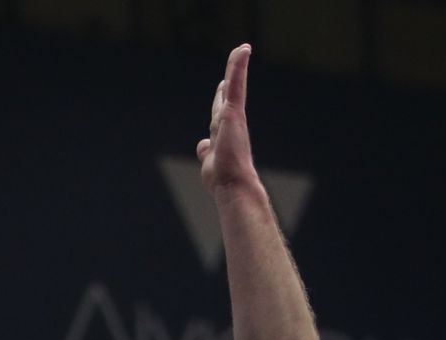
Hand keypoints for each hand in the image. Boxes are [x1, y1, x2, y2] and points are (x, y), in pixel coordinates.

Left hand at [196, 44, 258, 193]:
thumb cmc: (222, 178)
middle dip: (230, 78)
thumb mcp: (209, 162)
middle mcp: (228, 123)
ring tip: (242, 49)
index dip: (220, 99)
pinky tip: (242, 50)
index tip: (222, 88)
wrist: (233, 184)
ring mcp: (232, 116)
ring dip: (237, 65)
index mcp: (222, 134)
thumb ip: (207, 152)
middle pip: (226, 94)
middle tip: (236, 60)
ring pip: (234, 84)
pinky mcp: (234, 111)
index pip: (219, 111)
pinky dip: (238, 66)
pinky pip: (236, 83)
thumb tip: (202, 146)